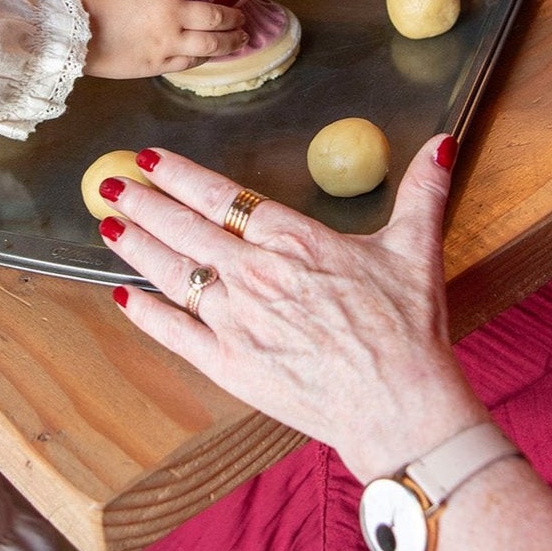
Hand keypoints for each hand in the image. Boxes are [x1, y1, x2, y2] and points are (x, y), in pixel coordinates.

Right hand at [77, 0, 247, 78]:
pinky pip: (193, 62)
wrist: (71, 34)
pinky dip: (207, 57)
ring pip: (214, 43)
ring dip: (231, 40)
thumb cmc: (94, 3)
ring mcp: (167, 42)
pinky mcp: (160, 65)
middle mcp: (171, 14)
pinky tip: (211, 54)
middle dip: (235, 16)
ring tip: (239, 38)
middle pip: (218, 15)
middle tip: (241, 16)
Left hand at [97, 138, 487, 481]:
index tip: (151, 159)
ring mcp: (237, 322)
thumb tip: (443, 141)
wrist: (402, 409)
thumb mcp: (416, 249)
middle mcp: (256, 275)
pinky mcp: (231, 366)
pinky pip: (176, 334)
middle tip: (111, 184)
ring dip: (135, 247)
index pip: (222, 197)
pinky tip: (123, 297)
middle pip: (184, 229)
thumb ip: (422, 191)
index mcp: (294, 240)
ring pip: (173, 274)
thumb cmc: (409, 330)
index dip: (180, 175)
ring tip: (108, 224)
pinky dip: (146, 314)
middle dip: (143, 203)